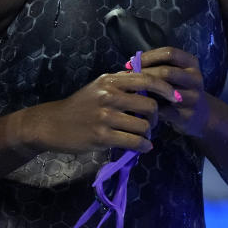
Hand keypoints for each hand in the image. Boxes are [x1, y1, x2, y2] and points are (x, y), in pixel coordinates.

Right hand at [18, 72, 181, 154]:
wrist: (53, 123)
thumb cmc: (79, 106)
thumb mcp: (98, 87)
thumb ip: (122, 85)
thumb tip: (151, 87)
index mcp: (110, 80)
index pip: (147, 80)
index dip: (165, 89)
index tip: (174, 98)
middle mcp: (109, 95)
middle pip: (150, 106)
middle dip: (155, 117)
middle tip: (150, 123)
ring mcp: (105, 116)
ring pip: (143, 126)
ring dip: (148, 134)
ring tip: (143, 136)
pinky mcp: (102, 136)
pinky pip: (133, 142)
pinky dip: (143, 146)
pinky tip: (143, 147)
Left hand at [137, 47, 209, 137]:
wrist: (200, 115)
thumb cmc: (178, 88)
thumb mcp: (175, 73)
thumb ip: (157, 66)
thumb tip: (129, 64)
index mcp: (192, 63)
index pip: (169, 53)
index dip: (148, 56)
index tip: (131, 61)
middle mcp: (195, 79)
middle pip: (166, 72)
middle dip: (144, 73)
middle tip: (127, 77)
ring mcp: (193, 98)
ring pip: (165, 91)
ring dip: (144, 90)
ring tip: (130, 90)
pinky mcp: (186, 116)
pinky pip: (162, 110)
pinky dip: (148, 106)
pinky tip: (138, 105)